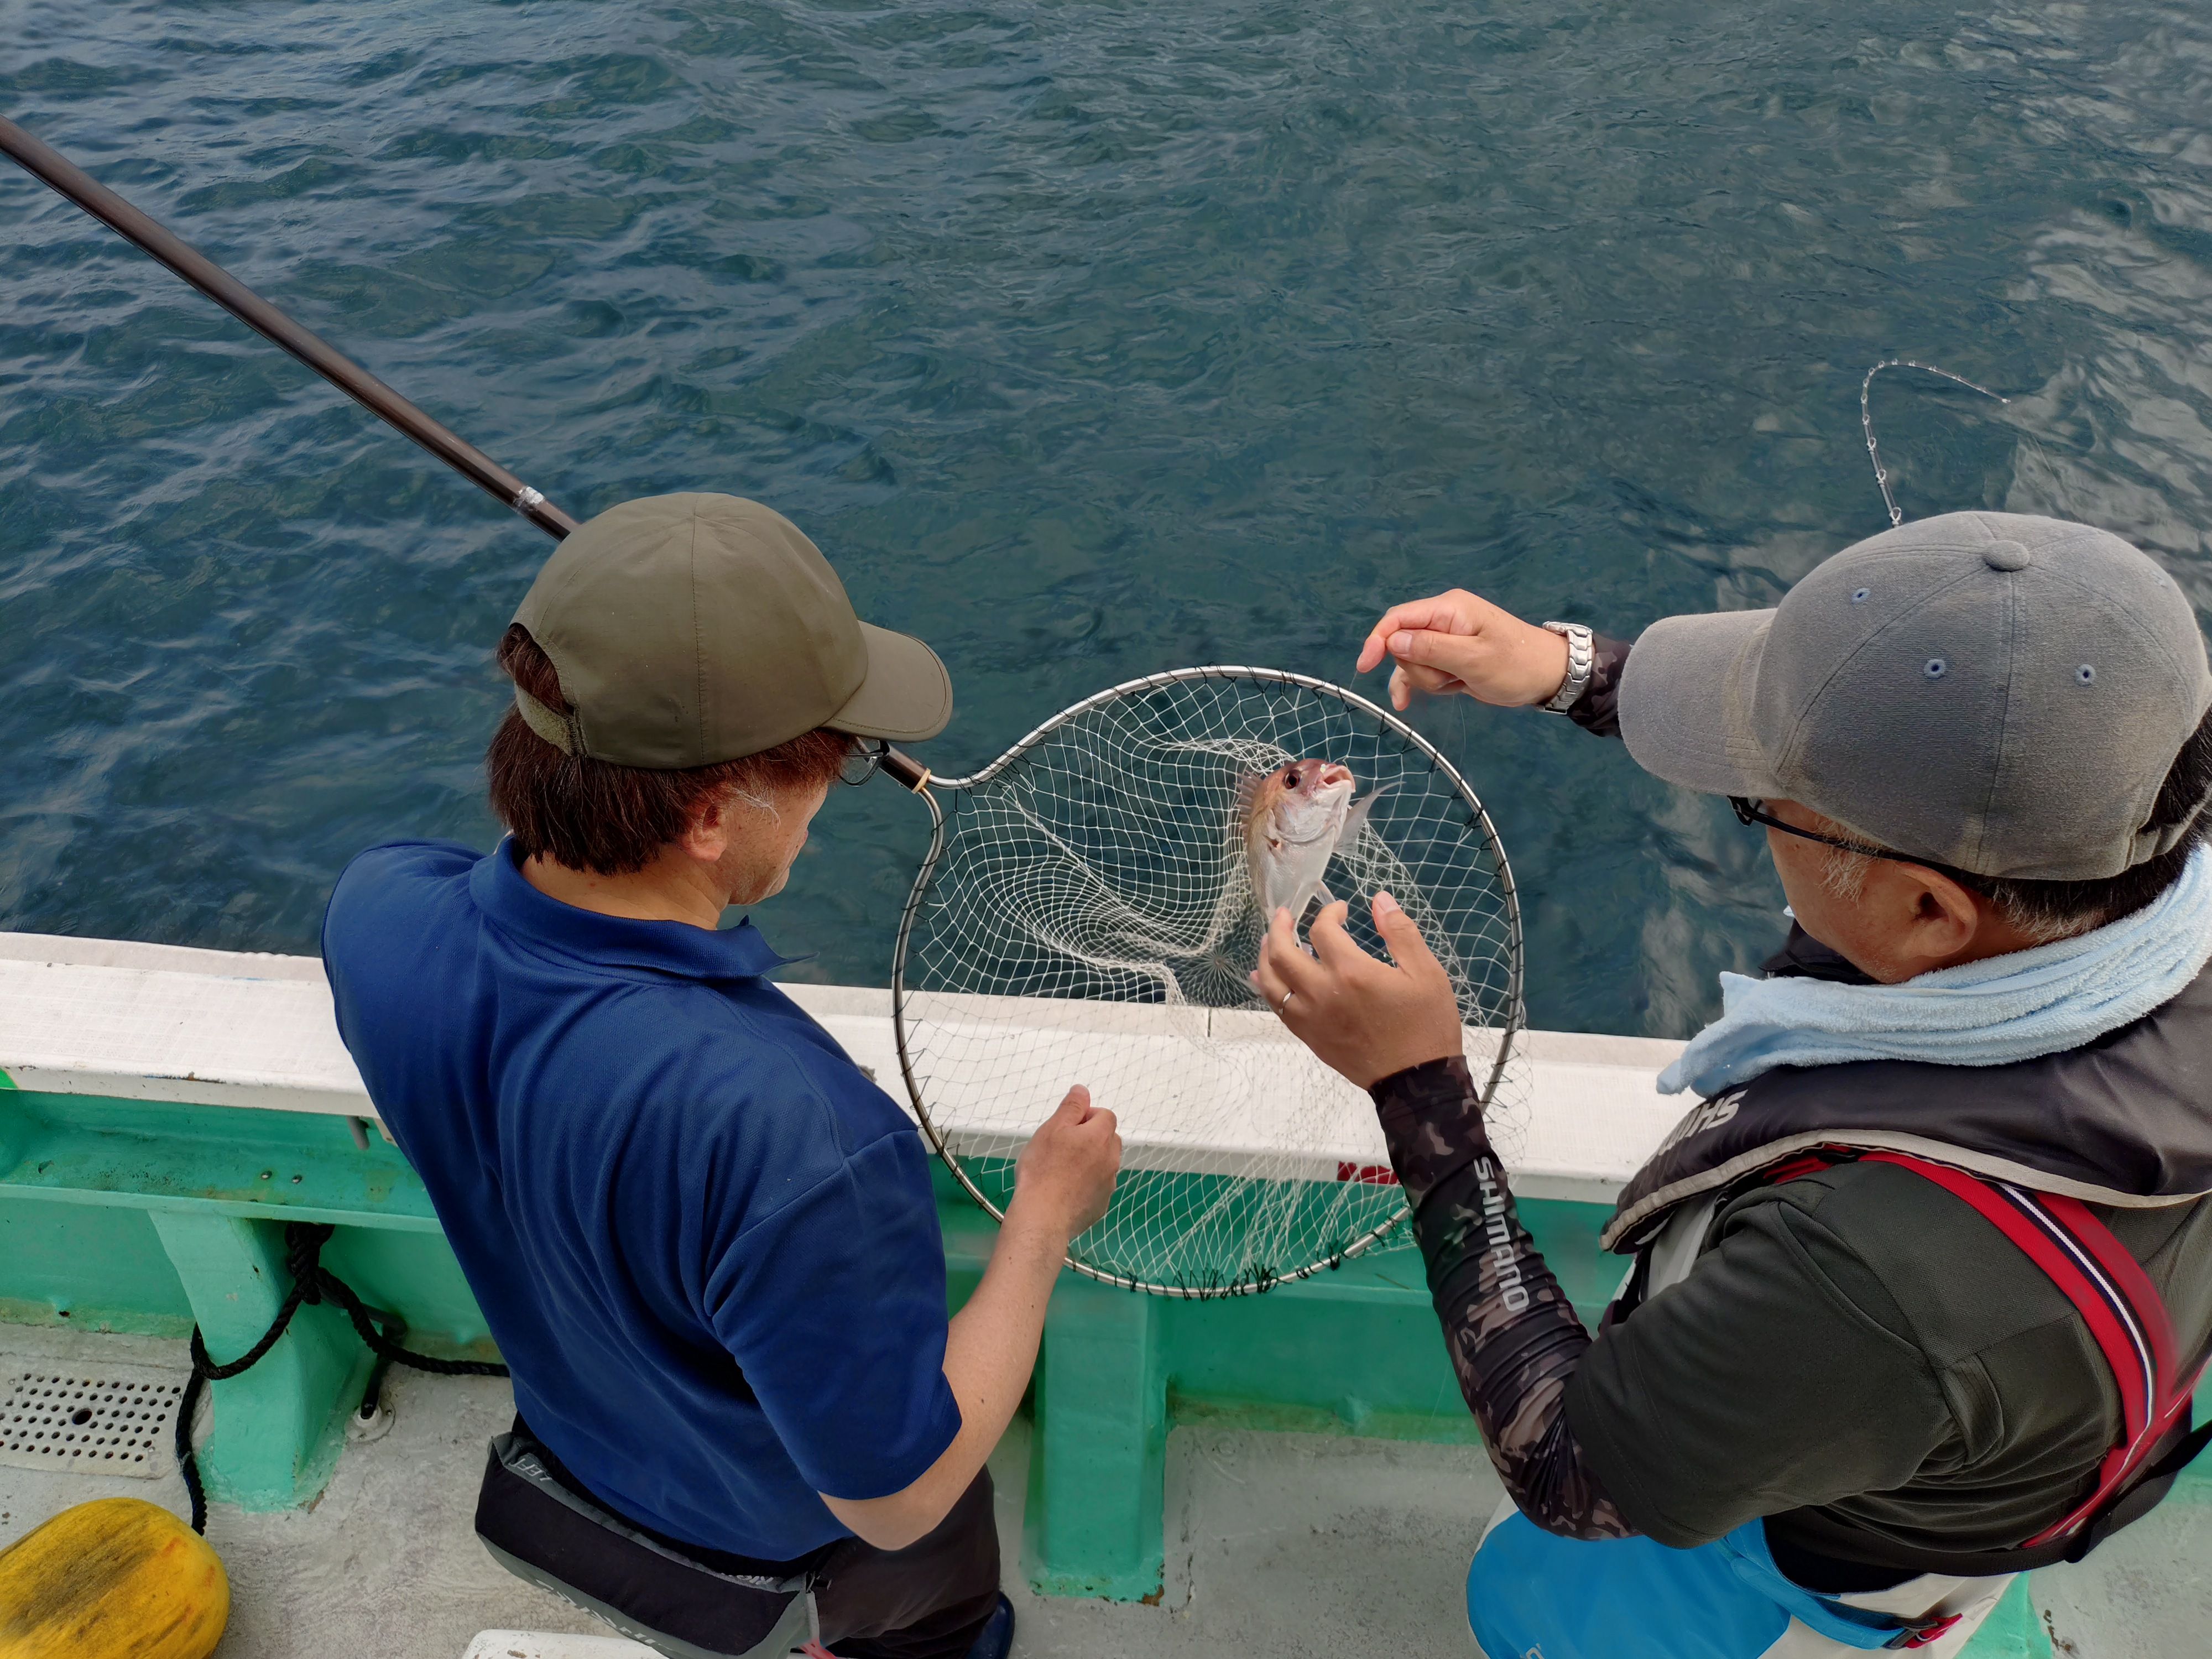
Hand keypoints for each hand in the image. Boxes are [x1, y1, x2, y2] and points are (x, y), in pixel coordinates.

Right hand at [1010, 1086, 1120, 1243]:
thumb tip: (1083, 1090)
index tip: (1067, 1127)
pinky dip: (1087, 1183)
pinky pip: (1098, 1186)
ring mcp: (1109, 1184)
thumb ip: (1071, 1107)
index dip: (1087, 1116)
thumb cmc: (1043, 1169)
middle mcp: (1111, 1160)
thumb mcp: (1052, 1128)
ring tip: (1062, 1169)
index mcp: (1101, 1137)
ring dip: (1090, 1160)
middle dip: (1091, 1137)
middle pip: (1109, 1139)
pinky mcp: (1102, 1204)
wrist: (1043, 1216)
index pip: (1106, 1115)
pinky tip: (1066, 1190)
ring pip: (1104, 1163)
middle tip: (1063, 1146)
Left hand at [1252, 893, 1463, 1089]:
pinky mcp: (1308, 1036)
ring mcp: (1310, 1017)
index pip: (1322, 930)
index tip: (1340, 910)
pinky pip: (1277, 1007)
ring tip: (1270, 940)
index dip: (1327, 913)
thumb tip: (1380, 899)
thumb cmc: (1425, 1024)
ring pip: (1271, 981)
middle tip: (1285, 914)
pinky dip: (1267, 987)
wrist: (1416, 1080)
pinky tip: (1265, 977)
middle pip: (1282, 953)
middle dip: (1280, 927)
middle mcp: (1322, 993)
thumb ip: (1400, 932)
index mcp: (1352, 972)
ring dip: (1266, 955)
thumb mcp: (1426, 973)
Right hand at [1354, 590, 1569, 711]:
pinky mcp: (1447, 660)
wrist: (1547, 676)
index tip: (1365, 666)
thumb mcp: (1475, 658)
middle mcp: (1442, 620)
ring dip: (1427, 680)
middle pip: (1403, 644)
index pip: (1399, 618)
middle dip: (1417, 668)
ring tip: (1457, 684)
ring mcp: (1444, 641)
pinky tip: (1403, 704)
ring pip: (1411, 662)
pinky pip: (1419, 672)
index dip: (1378, 640)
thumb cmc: (1516, 664)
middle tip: (1449, 677)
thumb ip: (1432, 648)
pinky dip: (1414, 686)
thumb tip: (1393, 641)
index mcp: (1448, 609)